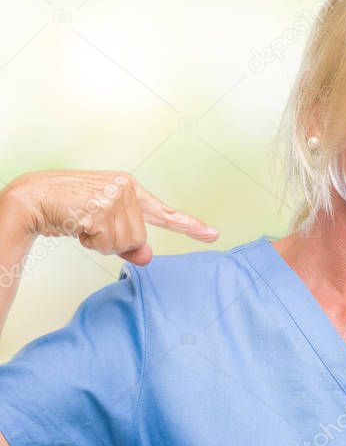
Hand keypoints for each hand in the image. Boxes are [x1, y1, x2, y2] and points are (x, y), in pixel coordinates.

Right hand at [2, 170, 218, 265]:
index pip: (164, 213)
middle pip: (138, 238)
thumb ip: (127, 242)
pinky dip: (90, 241)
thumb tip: (147, 257)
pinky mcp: (103, 206)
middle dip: (111, 241)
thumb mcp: (101, 225)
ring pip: (124, 242)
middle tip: (88, 225)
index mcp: (130, 189)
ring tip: (81, 223)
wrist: (31, 198)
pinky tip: (76, 223)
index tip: (213, 234)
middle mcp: (127, 189)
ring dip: (99, 242)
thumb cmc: (65, 210)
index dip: (190, 226)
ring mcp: (116, 196)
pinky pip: (107, 243)